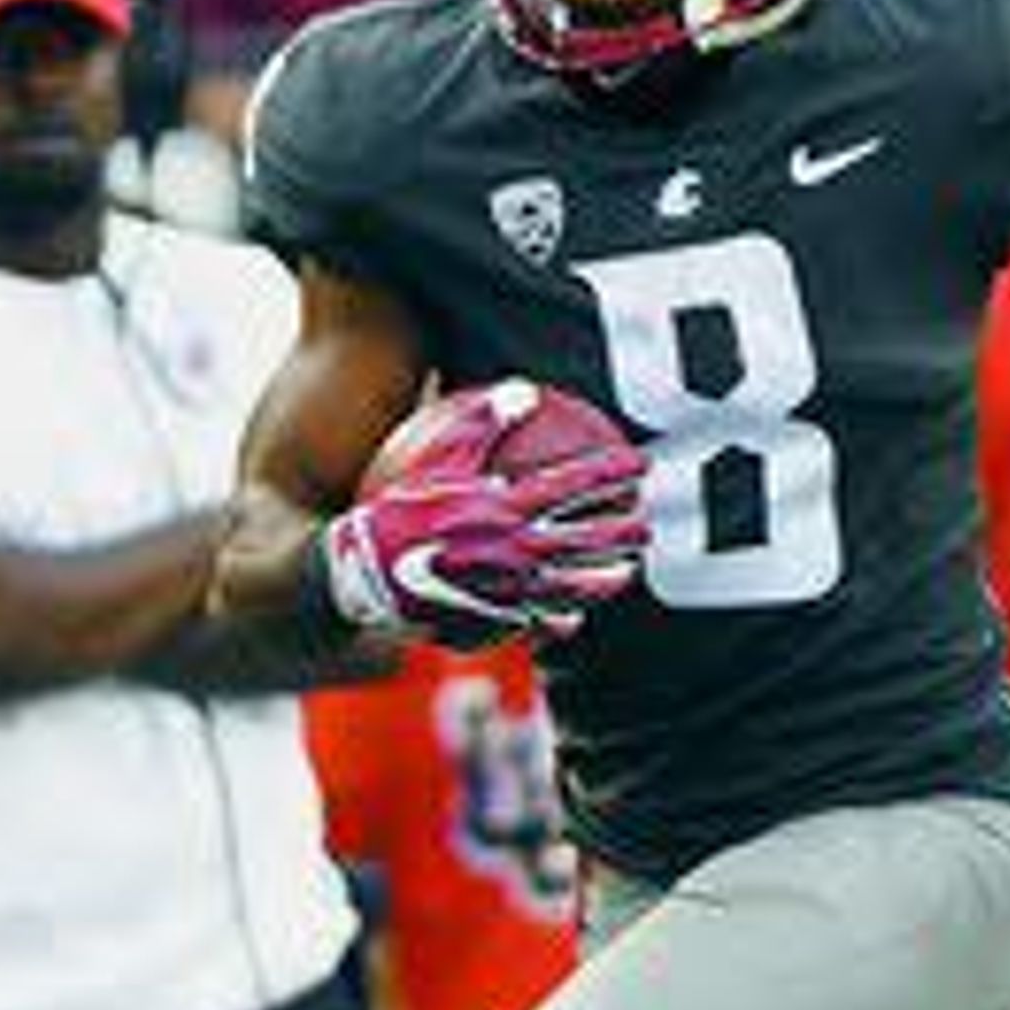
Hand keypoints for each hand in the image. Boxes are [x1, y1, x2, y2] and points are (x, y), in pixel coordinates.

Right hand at [319, 382, 651, 644]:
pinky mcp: (492, 621)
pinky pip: (536, 621)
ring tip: (627, 573)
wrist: (361, 573)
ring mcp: (508, 590)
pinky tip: (574, 617)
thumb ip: (482, 422)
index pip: (576, 484)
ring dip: (606, 579)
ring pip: (574, 587)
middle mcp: (515, 549)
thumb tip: (524, 389)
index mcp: (506, 506)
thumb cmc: (397, 508)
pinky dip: (560, 617)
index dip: (614, 471)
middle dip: (625, 530)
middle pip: (588, 539)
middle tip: (647, 521)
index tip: (642, 463)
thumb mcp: (437, 457)